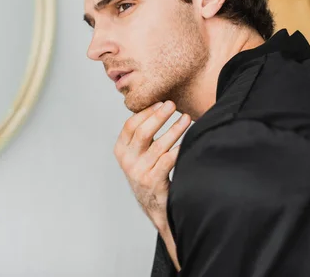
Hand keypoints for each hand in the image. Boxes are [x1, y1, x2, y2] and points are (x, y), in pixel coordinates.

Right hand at [114, 101, 190, 268]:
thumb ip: (140, 137)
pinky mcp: (153, 182)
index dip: (146, 112)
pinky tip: (189, 141)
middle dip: (159, 116)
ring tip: (187, 119)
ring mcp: (139, 172)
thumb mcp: (137, 156)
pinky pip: (169, 160)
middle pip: (143, 132)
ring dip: (175, 129)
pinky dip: (180, 148)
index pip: (130, 125)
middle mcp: (127, 161)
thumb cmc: (148, 175)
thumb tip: (156, 108)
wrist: (154, 207)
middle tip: (173, 105)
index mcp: (120, 151)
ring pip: (159, 145)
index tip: (161, 103)